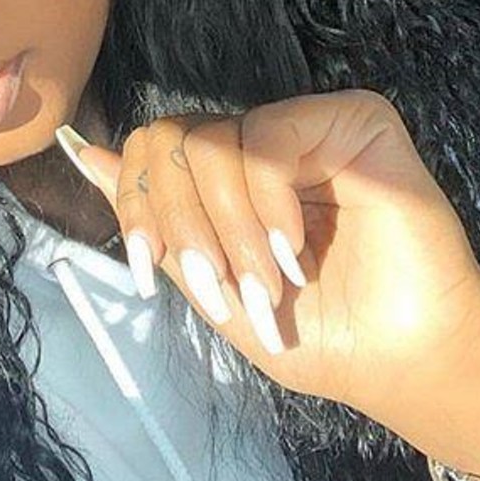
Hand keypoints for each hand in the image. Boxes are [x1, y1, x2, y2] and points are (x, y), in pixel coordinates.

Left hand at [55, 90, 479, 434]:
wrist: (399, 361)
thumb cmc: (311, 331)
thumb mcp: (209, 282)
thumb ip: (152, 218)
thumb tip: (79, 152)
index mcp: (225, 176)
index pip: (149, 148)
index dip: (136, 205)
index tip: (148, 272)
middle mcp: (259, 142)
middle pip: (169, 139)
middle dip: (181, 226)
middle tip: (222, 291)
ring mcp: (303, 125)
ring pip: (210, 140)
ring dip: (228, 229)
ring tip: (267, 285)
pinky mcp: (353, 119)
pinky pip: (269, 136)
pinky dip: (266, 203)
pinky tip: (295, 252)